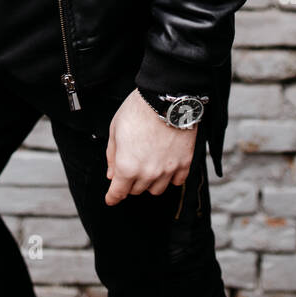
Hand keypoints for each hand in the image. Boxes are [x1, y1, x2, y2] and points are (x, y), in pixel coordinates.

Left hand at [104, 90, 197, 205]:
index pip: (118, 193)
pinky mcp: (184, 163)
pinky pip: (176, 181)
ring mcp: (168, 170)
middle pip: (137, 190)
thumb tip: (111, 174)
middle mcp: (147, 173)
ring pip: (156, 189)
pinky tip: (166, 165)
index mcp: (127, 166)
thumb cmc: (138, 110)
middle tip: (130, 166)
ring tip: (148, 166)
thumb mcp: (115, 129)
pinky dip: (170, 177)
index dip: (112, 197)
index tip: (111, 199)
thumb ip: (112, 155)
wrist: (167, 97)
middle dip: (130, 182)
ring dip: (149, 182)